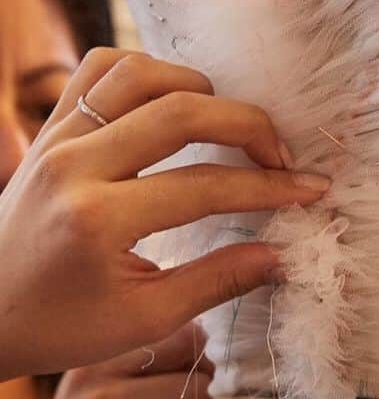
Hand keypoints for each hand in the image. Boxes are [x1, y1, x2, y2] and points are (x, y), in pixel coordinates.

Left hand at [0, 48, 330, 379]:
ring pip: (139, 74)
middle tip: (280, 155)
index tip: (310, 191)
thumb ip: (216, 282)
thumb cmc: (57, 327)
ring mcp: (56, 138)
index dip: (268, 187)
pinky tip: (173, 103)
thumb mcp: (141, 320)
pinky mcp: (48, 128)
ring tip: (226, 125)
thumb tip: (281, 256)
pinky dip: (145, 73)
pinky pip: (98, 71)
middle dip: (247, 125)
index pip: (205, 185)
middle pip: (181, 111)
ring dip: (197, 89)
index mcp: (98, 219)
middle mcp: (74, 165)